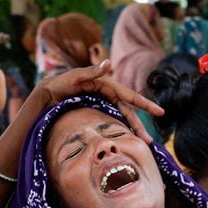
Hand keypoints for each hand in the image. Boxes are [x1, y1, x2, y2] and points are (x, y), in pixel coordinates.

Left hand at [35, 60, 163, 142]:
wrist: (47, 93)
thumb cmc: (60, 84)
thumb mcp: (74, 77)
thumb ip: (91, 72)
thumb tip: (109, 62)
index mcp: (106, 84)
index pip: (128, 96)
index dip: (144, 104)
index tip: (159, 112)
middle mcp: (108, 93)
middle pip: (128, 111)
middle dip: (139, 125)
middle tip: (149, 141)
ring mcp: (103, 102)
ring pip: (122, 117)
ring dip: (132, 129)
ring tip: (142, 144)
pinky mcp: (98, 110)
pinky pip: (113, 119)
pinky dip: (121, 128)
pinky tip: (126, 139)